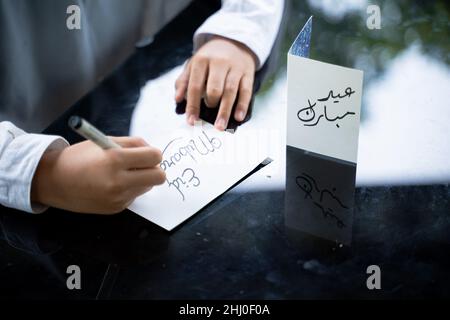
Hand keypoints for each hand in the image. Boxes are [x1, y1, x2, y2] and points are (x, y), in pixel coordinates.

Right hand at [31, 137, 165, 213]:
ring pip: (148, 187)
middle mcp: (118, 181)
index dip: (154, 154)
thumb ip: (131, 144)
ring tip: (122, 173)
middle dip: (154, 169)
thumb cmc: (79, 158)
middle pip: (159, 177)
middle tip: (143, 165)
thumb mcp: (104, 141)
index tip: (147, 154)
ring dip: (141, 179)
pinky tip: (112, 185)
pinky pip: (134, 196)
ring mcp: (118, 197)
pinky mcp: (116, 208)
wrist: (54, 181)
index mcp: (115, 159)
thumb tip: (151, 150)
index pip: (154, 157)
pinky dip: (129, 189)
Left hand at [175, 35, 256, 130]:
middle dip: (210, 104)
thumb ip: (184, 81)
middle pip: (214, 88)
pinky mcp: (248, 73)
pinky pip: (246, 91)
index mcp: (202, 60)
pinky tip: (238, 117)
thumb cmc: (210, 59)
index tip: (191, 121)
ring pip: (230, 91)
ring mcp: (235, 67)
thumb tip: (177, 99)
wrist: (234, 42)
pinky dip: (242, 105)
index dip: (192, 105)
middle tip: (208, 114)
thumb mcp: (194, 65)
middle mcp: (219, 62)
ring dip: (224, 111)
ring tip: (220, 126)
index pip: (195, 85)